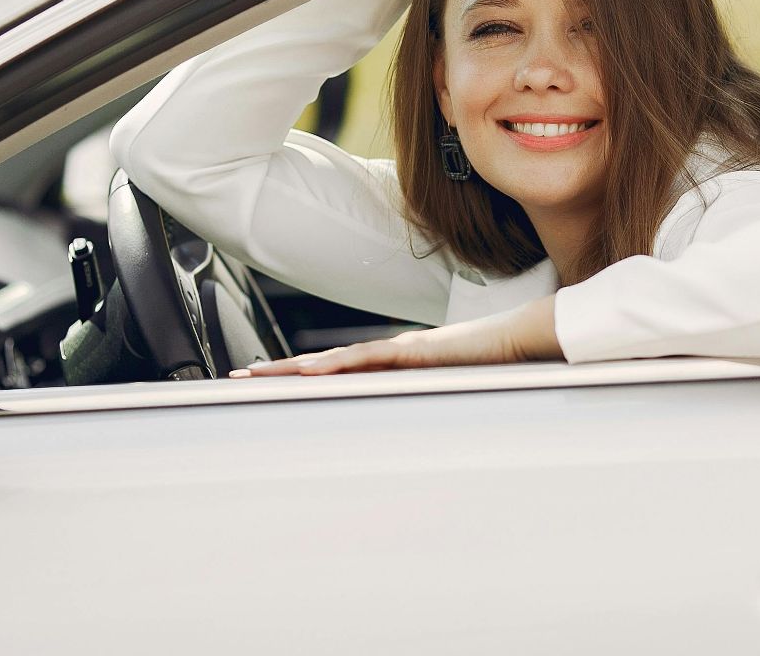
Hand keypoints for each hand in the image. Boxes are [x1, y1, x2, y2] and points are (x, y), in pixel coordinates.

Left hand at [231, 296, 560, 376]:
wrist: (519, 339)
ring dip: (294, 369)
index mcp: (391, 364)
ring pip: (333, 361)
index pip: (335, 370)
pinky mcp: (410, 353)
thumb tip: (407, 420)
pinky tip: (309, 372)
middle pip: (322, 364)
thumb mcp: (445, 390)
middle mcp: (385, 354)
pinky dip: (334, 366)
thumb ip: (423, 398)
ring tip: (259, 377)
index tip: (266, 382)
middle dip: (280, 372)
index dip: (299, 376)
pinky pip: (365, 361)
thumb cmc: (488, 366)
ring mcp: (395, 351)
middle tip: (239, 380)